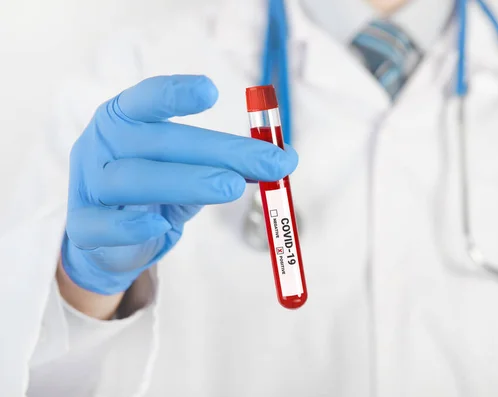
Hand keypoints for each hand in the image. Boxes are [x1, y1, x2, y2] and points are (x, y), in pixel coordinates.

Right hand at [62, 75, 297, 294]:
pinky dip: (130, 225)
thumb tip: (282, 159)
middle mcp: (101, 145)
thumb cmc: (155, 194)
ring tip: (233, 186)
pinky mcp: (84, 227)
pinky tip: (160, 224)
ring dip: (186, 180)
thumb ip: (226, 164)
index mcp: (125, 121)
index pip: (145, 100)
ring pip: (131, 178)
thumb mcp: (191, 173)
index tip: (212, 91)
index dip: (174, 93)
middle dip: (218, 150)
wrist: (111, 242)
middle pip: (157, 141)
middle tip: (269, 162)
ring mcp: (88, 186)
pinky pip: (100, 225)